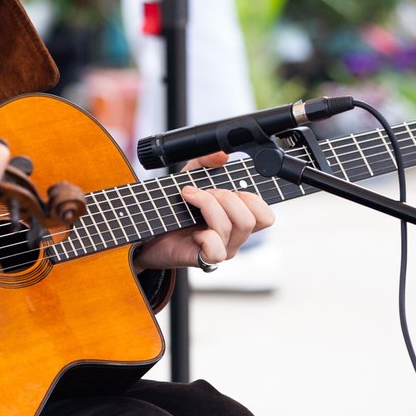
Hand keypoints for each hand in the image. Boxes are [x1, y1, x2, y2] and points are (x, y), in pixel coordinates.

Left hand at [131, 152, 274, 272]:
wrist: (150, 228)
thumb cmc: (175, 207)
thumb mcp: (190, 177)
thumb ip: (205, 163)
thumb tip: (222, 155)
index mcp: (237, 218)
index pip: (265, 216)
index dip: (253, 199)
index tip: (229, 187)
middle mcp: (234, 236)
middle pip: (250, 220)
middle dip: (225, 198)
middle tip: (201, 192)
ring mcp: (222, 249)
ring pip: (231, 228)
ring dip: (207, 206)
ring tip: (188, 199)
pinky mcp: (205, 260)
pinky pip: (217, 250)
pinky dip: (205, 236)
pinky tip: (192, 232)